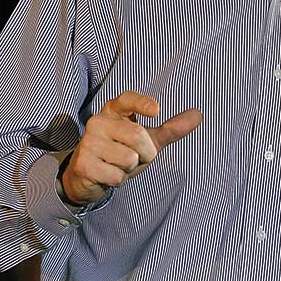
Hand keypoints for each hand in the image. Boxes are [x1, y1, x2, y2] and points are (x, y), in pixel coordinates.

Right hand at [61, 91, 201, 204]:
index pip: (127, 99)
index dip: (142, 103)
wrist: (88, 175)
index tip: (157, 111)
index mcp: (114, 110)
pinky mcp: (83, 163)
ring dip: (129, 169)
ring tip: (117, 165)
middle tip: (134, 157)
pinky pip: (116, 175)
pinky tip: (107, 175)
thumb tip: (198, 114)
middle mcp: (98, 121)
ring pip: (128, 159)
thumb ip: (171, 129)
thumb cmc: (120, 151)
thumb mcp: (148, 140)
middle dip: (145, 154)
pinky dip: (118, 180)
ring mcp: (88, 142)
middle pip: (137, 136)